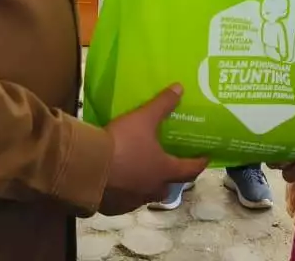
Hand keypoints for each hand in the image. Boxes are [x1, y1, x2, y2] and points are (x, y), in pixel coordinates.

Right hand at [100, 85, 208, 214]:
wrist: (89, 167)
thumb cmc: (123, 143)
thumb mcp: (144, 118)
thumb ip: (162, 104)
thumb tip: (180, 88)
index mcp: (164, 170)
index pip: (190, 169)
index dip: (199, 163)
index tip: (205, 158)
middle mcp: (152, 189)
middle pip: (168, 187)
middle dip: (171, 177)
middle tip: (170, 164)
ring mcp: (133, 201)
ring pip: (146, 195)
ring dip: (147, 185)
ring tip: (142, 171)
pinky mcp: (114, 207)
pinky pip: (125, 201)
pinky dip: (126, 192)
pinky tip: (120, 182)